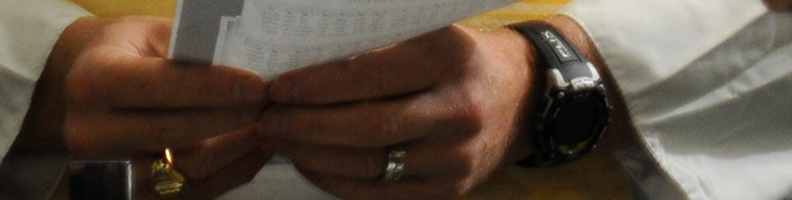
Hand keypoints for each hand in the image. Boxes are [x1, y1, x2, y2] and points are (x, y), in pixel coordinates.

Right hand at [33, 16, 272, 199]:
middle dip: (231, 118)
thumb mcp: (150, 34)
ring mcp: (111, 170)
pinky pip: (194, 191)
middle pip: (174, 133)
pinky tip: (258, 148)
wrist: (84, 88)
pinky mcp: (134, 193)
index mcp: (94, 81)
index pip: (158, 86)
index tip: (256, 85)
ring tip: (271, 123)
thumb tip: (251, 61)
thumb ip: (192, 48)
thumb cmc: (125, 51)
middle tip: (271, 103)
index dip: (211, 88)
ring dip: (238, 148)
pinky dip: (232, 170)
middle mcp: (93, 132)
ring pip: (187, 170)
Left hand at [258, 23, 545, 198]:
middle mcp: (458, 111)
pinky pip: (380, 194)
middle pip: (365, 128)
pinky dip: (336, 182)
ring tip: (282, 141)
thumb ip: (376, 50)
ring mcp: (456, 158)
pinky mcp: (449, 190)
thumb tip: (301, 67)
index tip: (277, 88)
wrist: (523, 98)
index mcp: (448, 59)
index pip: (367, 76)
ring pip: (368, 166)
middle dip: (306, 126)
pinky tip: (312, 164)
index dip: (315, 86)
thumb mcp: (430, 35)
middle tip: (268, 119)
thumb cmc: (462, 59)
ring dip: (314, 156)